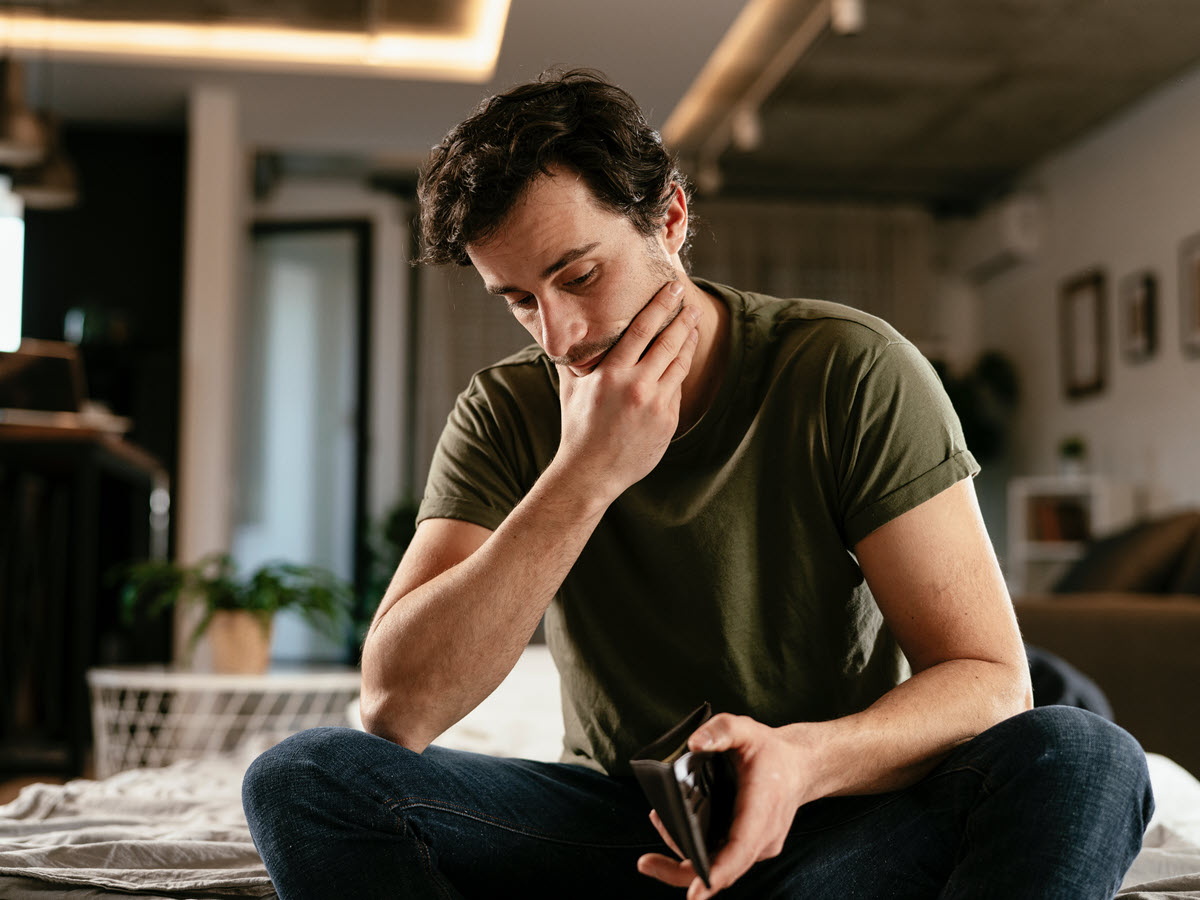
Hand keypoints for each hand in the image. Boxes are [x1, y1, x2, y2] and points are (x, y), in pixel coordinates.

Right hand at [554, 280, 698, 501]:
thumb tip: (566, 335)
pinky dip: (679, 374)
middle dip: (683, 320)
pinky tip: (681, 362)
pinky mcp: (668, 422)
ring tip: (694, 328)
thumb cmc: (578, 429)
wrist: (591, 473)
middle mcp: (636, 386)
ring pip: (679, 365)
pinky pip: (677, 391)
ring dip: (688, 343)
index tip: (673, 289)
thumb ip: (574, 361)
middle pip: (668, 343)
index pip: (641, 330)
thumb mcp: (572, 390)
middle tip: (692, 304)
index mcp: (611, 374)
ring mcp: (656, 405)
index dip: (660, 306)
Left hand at [637, 715, 811, 899]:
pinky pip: (723, 858)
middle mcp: (762, 838)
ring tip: (659, 822)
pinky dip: (698, 851)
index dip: (714, 874)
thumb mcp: (746, 729)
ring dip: (686, 856)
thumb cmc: (771, 750)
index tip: (693, 893)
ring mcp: (758, 846)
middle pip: (722, 870)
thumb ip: (721, 730)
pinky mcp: (751, 847)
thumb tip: (693, 743)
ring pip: (719, 865)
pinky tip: (675, 829)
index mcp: (762, 812)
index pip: (738, 852)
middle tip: (645, 862)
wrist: (800, 765)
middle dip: (681, 871)